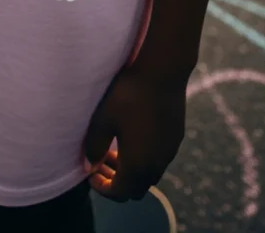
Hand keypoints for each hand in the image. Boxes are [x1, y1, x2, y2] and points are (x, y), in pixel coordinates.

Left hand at [83, 66, 186, 201]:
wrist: (162, 72)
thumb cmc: (128, 94)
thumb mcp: (103, 119)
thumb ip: (94, 146)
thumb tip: (89, 165)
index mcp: (138, 165)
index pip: (120, 192)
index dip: (103, 188)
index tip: (90, 174)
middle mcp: (157, 164)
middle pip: (136, 188)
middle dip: (116, 181)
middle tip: (99, 164)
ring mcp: (169, 152)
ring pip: (149, 175)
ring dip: (130, 170)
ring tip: (112, 151)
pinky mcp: (176, 138)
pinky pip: (159, 159)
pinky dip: (143, 159)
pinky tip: (131, 137)